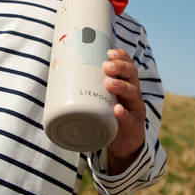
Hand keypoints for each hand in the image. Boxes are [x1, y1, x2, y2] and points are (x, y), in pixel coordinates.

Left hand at [102, 49, 145, 174]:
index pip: (127, 64)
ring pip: (133, 93)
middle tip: (106, 66)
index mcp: (126, 83)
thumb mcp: (102, 97)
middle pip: (132, 74)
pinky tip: (117, 109)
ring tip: (108, 83)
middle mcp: (133, 93)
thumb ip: (90, 86)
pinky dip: (123, 114)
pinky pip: (130, 119)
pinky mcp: (134, 126)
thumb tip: (60, 70)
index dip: (121, 56)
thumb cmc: (110, 115)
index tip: (109, 51)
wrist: (123, 143)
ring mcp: (135, 109)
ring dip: (121, 86)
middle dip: (120, 67)